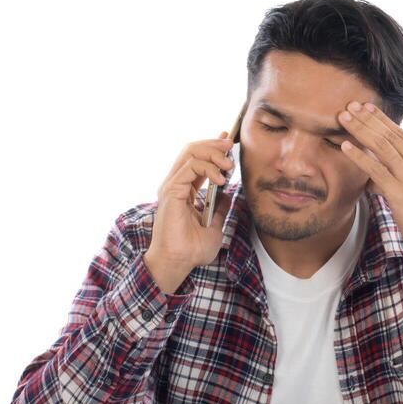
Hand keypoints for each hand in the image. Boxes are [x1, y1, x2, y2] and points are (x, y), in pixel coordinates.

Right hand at [146, 130, 236, 291]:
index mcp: (182, 190)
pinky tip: (221, 179)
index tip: (229, 141)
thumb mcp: (215, 226)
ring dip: (213, 153)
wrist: (179, 262)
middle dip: (214, 144)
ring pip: (190, 153)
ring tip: (228, 165)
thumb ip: (219, 208)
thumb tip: (227, 195)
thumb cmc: (191, 250)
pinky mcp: (171, 191)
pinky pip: (190, 168)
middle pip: (192, 150)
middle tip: (231, 146)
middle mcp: (175, 184)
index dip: (212, 146)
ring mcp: (171, 186)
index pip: (196, 159)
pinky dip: (208, 168)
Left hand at [335, 101, 402, 270]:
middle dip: (367, 119)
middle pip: (389, 135)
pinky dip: (359, 156)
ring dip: (360, 130)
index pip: (400, 133)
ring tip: (343, 118)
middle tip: (349, 105)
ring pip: (382, 147)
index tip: (364, 107)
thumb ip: (399, 172)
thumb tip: (372, 172)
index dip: (380, 119)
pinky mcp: (401, 192)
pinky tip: (346, 146)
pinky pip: (376, 169)